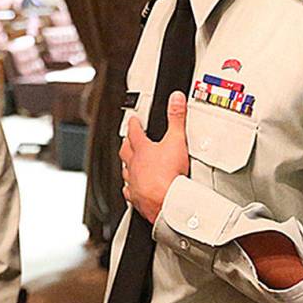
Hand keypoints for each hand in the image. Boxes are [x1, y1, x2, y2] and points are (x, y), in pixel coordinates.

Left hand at [120, 90, 189, 222]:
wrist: (167, 202)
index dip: (134, 125)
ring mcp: (134, 183)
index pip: (135, 133)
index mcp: (142, 150)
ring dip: (126, 165)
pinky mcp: (137, 199)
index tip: (133, 121)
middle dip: (126, 144)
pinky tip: (131, 189)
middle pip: (126, 151)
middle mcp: (134, 166)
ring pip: (126, 171)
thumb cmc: (169, 175)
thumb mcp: (176, 140)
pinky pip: (129, 192)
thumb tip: (175, 100)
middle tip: (127, 140)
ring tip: (128, 163)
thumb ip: (176, 118)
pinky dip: (130, 188)